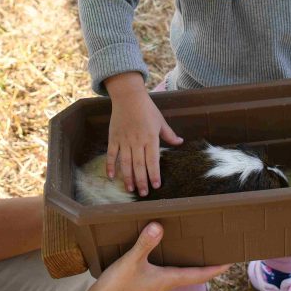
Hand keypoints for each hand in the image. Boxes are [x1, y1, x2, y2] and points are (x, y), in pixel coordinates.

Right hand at [86, 223, 229, 290]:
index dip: (216, 268)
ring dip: (191, 263)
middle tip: (219, 250)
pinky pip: (166, 270)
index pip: (199, 275)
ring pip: (180, 272)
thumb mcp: (130, 262)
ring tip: (199, 249)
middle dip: (207, 264)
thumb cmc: (115, 288)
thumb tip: (159, 226)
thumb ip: (144, 244)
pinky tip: (167, 252)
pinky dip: (174, 261)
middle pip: (193, 274)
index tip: (232, 262)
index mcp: (168, 279)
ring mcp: (155, 284)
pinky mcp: (144, 282)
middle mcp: (165, 283)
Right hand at [105, 72, 181, 195]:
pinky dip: (110, 166)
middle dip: (141, 181)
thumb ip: (169, 134)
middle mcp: (137, 141)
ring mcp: (124, 140)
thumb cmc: (147, 108)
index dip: (154, 174)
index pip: (153, 160)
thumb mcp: (160, 121)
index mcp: (150, 138)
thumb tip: (180, 142)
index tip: (156, 185)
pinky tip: (111, 177)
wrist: (128, 97)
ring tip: (130, 189)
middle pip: (139, 165)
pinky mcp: (114, 138)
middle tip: (143, 193)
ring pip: (126, 163)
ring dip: (128, 177)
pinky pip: (112, 154)